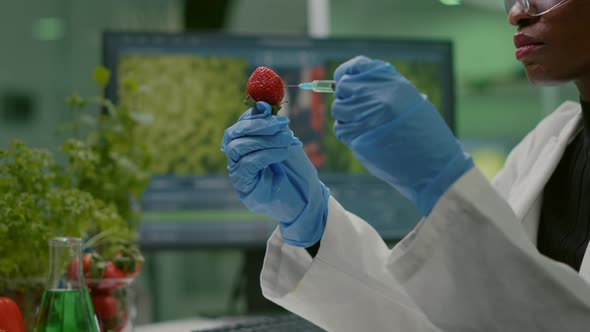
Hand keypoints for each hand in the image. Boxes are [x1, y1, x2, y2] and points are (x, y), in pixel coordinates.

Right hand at [221, 102, 329, 246]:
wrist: (307, 200)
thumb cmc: (297, 171)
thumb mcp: (286, 142)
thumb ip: (273, 126)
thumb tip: (262, 106)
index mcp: (247, 145)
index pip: (240, 125)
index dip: (252, 115)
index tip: (270, 109)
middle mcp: (238, 158)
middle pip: (234, 135)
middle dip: (258, 125)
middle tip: (282, 124)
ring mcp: (238, 172)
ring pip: (238, 148)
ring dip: (264, 140)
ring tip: (287, 140)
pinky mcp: (244, 186)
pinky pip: (246, 164)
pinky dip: (265, 154)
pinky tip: (282, 153)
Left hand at [331, 56, 473, 215]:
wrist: (434, 164)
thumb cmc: (425, 134)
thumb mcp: (410, 100)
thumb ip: (384, 90)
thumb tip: (353, 86)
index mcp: (393, 82)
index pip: (357, 66)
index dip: (346, 74)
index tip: (343, 80)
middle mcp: (378, 95)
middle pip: (343, 87)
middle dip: (346, 98)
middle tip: (358, 110)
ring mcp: (366, 114)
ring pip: (338, 109)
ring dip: (346, 117)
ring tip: (365, 126)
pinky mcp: (359, 136)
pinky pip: (341, 129)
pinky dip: (347, 133)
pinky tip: (363, 138)